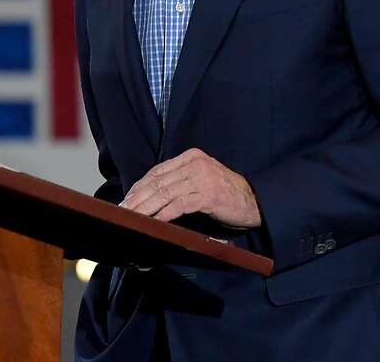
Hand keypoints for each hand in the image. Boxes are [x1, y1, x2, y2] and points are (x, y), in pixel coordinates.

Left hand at [119, 148, 261, 227]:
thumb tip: (151, 195)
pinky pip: (179, 205)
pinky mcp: (207, 195)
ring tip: (132, 217)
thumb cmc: (226, 194)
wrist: (255, 202)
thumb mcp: (202, 179)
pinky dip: (164, 214)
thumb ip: (181, 180)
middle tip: (123, 211)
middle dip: (138, 198)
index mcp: (191, 157)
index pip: (157, 171)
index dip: (139, 186)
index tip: (127, 199)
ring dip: (145, 207)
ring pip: (165, 193)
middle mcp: (195, 164)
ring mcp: (201, 178)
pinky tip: (154, 222)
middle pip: (158, 182)